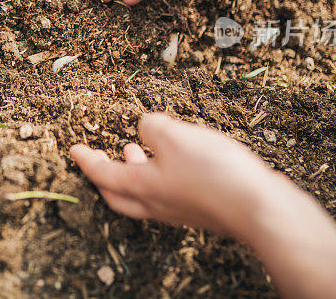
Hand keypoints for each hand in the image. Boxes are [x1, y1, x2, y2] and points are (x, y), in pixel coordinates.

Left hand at [70, 114, 335, 298]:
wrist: (261, 210)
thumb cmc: (216, 174)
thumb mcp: (176, 136)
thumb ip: (152, 126)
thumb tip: (145, 126)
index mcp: (142, 187)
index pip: (101, 174)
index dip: (85, 160)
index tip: (73, 150)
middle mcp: (157, 203)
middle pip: (118, 194)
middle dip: (104, 175)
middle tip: (98, 157)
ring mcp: (181, 210)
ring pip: (144, 194)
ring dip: (133, 172)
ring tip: (134, 150)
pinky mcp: (203, 209)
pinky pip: (169, 193)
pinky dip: (161, 175)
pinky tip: (176, 160)